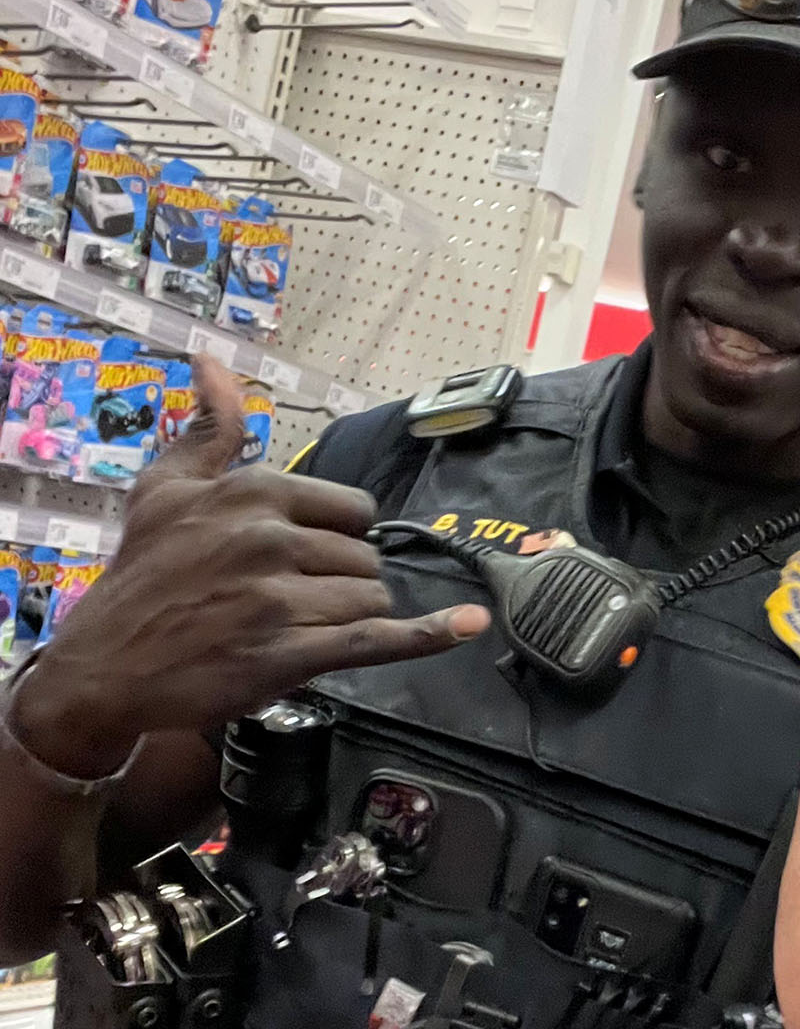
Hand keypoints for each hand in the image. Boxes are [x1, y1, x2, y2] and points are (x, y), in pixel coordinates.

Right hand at [11, 360, 490, 778]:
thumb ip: (209, 429)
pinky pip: (377, 639)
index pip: (352, 510)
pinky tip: (466, 624)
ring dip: (347, 617)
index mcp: (254, 492)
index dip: (338, 538)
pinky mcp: (292, 654)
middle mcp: (271, 539)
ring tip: (295, 628)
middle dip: (341, 581)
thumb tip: (214, 362)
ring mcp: (283, 599)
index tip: (304, 558)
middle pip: (364, 557)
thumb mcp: (164, 489)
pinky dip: (427, 634)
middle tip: (290, 600)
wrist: (104, 666)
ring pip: (370, 599)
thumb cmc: (140, 575)